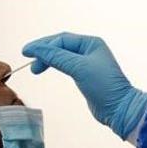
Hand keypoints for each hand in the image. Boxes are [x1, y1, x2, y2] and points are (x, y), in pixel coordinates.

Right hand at [21, 33, 146, 138]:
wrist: (119, 108)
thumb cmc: (104, 86)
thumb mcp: (79, 68)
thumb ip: (56, 57)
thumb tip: (36, 49)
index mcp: (91, 43)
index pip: (61, 39)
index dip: (43, 45)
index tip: (27, 52)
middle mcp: (90, 51)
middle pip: (60, 46)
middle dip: (44, 52)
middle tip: (29, 60)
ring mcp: (88, 63)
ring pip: (62, 56)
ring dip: (48, 60)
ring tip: (35, 69)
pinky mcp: (85, 76)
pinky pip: (66, 66)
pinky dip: (55, 67)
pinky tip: (47, 69)